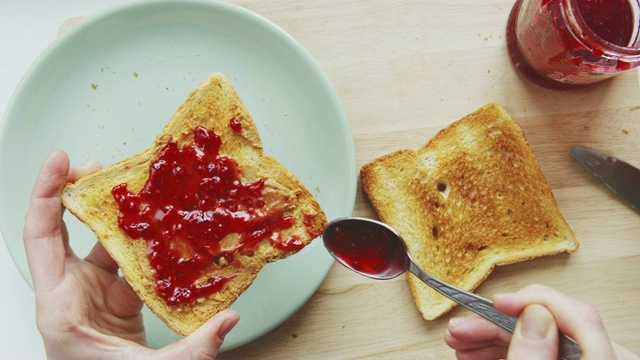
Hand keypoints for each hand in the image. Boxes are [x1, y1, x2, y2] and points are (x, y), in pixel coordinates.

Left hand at [23, 150, 238, 358]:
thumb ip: (192, 349)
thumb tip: (227, 320)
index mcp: (62, 307)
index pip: (43, 237)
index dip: (47, 194)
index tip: (60, 162)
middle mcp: (71, 293)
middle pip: (63, 229)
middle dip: (78, 191)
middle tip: (100, 166)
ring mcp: (93, 294)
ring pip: (100, 243)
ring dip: (119, 217)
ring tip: (140, 192)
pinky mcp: (114, 299)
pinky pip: (126, 262)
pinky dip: (143, 245)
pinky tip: (161, 232)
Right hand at [444, 284, 638, 359]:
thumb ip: (534, 358)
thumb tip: (532, 315)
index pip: (579, 317)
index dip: (534, 301)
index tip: (497, 302)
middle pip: (551, 330)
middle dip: (498, 326)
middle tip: (462, 328)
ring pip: (539, 344)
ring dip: (493, 340)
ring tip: (460, 342)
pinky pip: (538, 356)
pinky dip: (504, 353)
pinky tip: (477, 354)